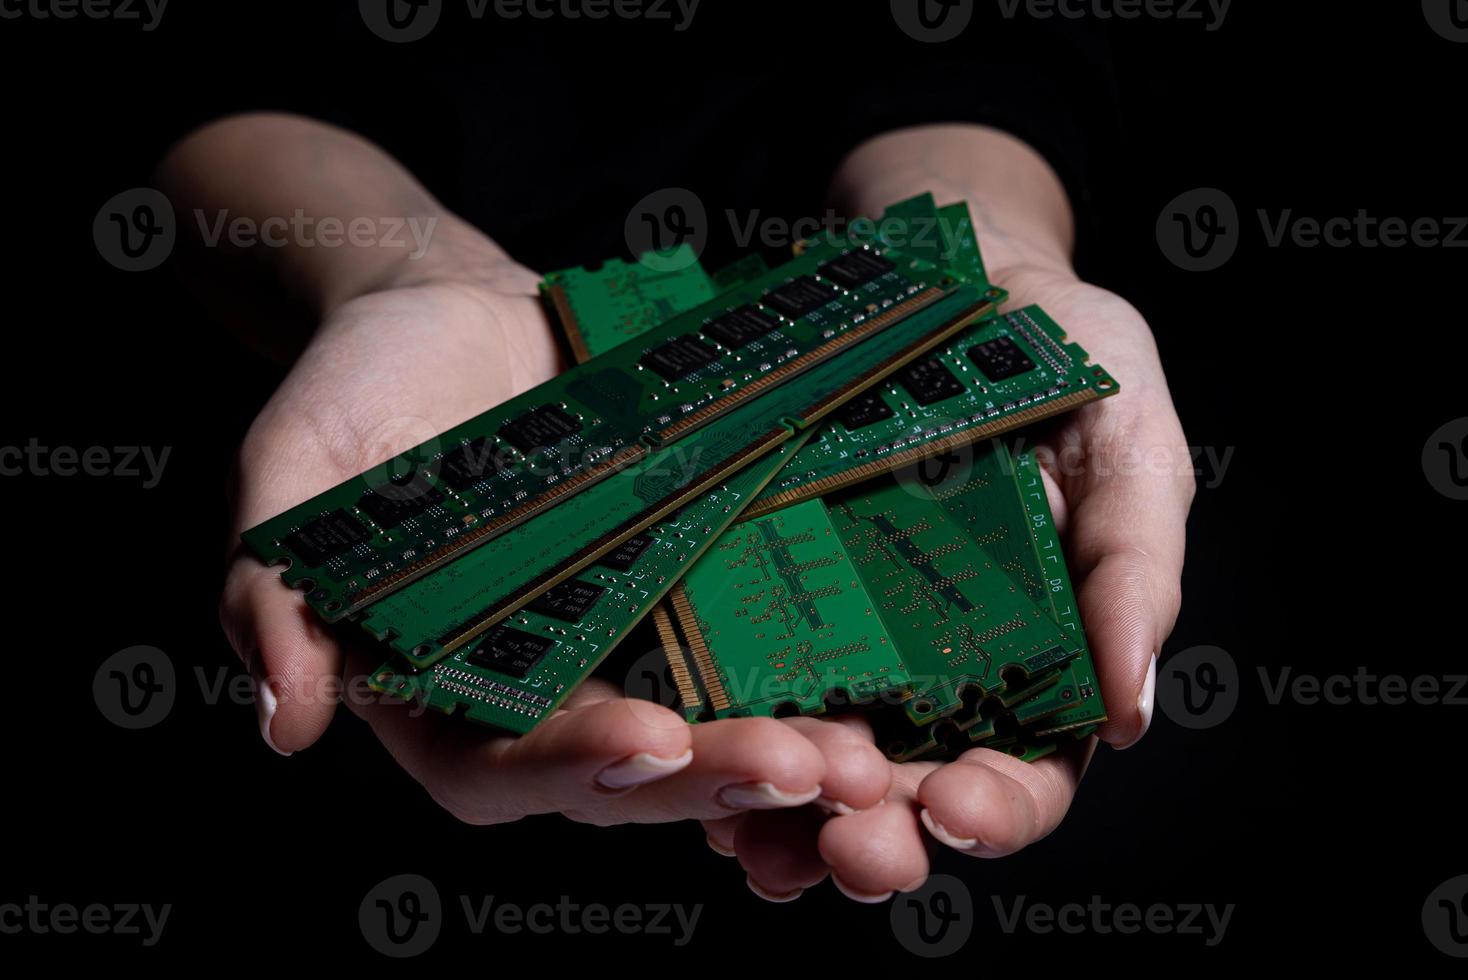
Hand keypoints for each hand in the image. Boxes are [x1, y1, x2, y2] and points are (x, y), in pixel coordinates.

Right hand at [220, 266, 891, 824]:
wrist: (456, 312)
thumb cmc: (358, 387)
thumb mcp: (294, 470)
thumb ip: (277, 592)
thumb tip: (285, 724)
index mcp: (438, 695)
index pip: (498, 771)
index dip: (572, 769)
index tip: (650, 742)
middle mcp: (543, 692)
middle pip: (631, 773)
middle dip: (714, 780)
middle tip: (805, 768)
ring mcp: (626, 646)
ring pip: (710, 728)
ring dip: (785, 754)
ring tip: (862, 753)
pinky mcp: (691, 590)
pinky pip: (755, 647)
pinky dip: (811, 671)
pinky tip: (882, 676)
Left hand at [707, 263, 1194, 900]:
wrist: (941, 260)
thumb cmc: (1057, 348)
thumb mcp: (1125, 438)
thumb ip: (1134, 567)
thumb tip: (1134, 709)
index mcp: (1035, 656)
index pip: (1028, 770)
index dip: (1002, 809)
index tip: (961, 812)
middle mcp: (931, 669)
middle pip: (908, 792)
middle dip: (880, 835)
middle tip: (849, 850)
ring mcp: (838, 636)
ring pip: (812, 760)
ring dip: (786, 818)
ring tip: (758, 837)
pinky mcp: (756, 590)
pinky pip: (731, 678)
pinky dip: (715, 733)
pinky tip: (688, 758)